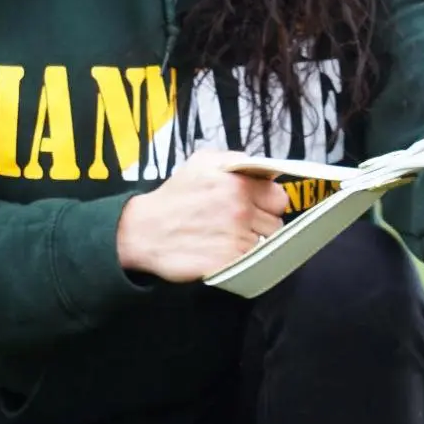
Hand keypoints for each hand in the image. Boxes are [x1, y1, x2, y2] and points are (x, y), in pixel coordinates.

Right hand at [116, 150, 287, 280]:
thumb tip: (263, 168)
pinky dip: (242, 261)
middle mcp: (240, 210)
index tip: (256, 207)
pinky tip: (224, 252)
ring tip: (228, 238)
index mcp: (239, 184)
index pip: (279, 199)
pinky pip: (252, 264)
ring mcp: (235, 238)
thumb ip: (237, 159)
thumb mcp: (202, 163)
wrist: (144, 231)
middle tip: (238, 225)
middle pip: (275, 225)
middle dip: (261, 225)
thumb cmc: (174, 196)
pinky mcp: (228, 263)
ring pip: (265, 246)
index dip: (269, 204)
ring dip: (252, 244)